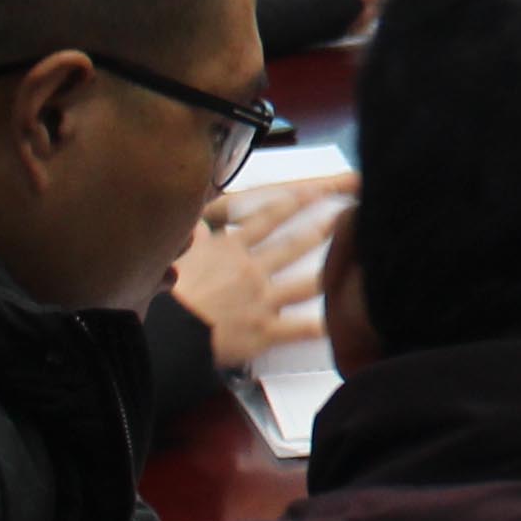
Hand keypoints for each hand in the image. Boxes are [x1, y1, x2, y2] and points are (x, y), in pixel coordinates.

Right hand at [166, 171, 345, 366]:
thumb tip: (194, 221)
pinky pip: (301, 328)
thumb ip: (188, 236)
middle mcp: (251, 269)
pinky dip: (324, 326)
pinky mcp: (264, 331)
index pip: (269, 217)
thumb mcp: (170, 253)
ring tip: (359, 257)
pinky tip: (347, 320)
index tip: (321, 188)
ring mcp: (262, 299)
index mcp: (228, 247)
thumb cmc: (160, 292)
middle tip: (354, 216)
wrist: (162, 331)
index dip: (297, 201)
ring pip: (307, 281)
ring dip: (334, 269)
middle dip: (328, 228)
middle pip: (296, 244)